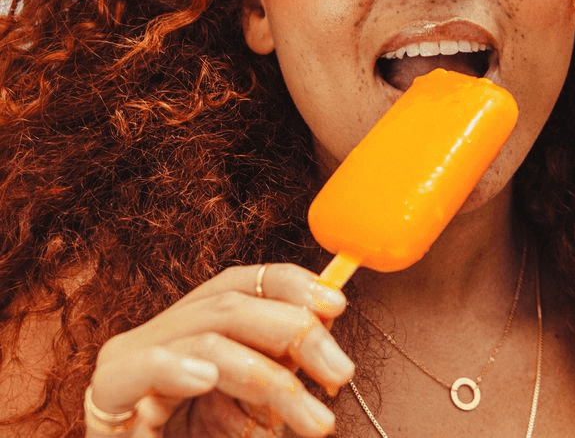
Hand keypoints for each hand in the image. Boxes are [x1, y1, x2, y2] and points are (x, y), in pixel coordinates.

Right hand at [84, 263, 353, 437]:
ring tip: (312, 419)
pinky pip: (144, 366)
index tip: (336, 305)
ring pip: (207, 338)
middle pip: (230, 304)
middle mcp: (160, 337)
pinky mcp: (107, 395)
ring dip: (269, 376)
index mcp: (191, 333)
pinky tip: (207, 379)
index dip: (290, 284)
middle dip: (294, 330)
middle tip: (339, 370)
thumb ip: (276, 373)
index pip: (240, 284)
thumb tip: (326, 339)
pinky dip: (179, 367)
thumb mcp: (250, 411)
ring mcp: (129, 363)